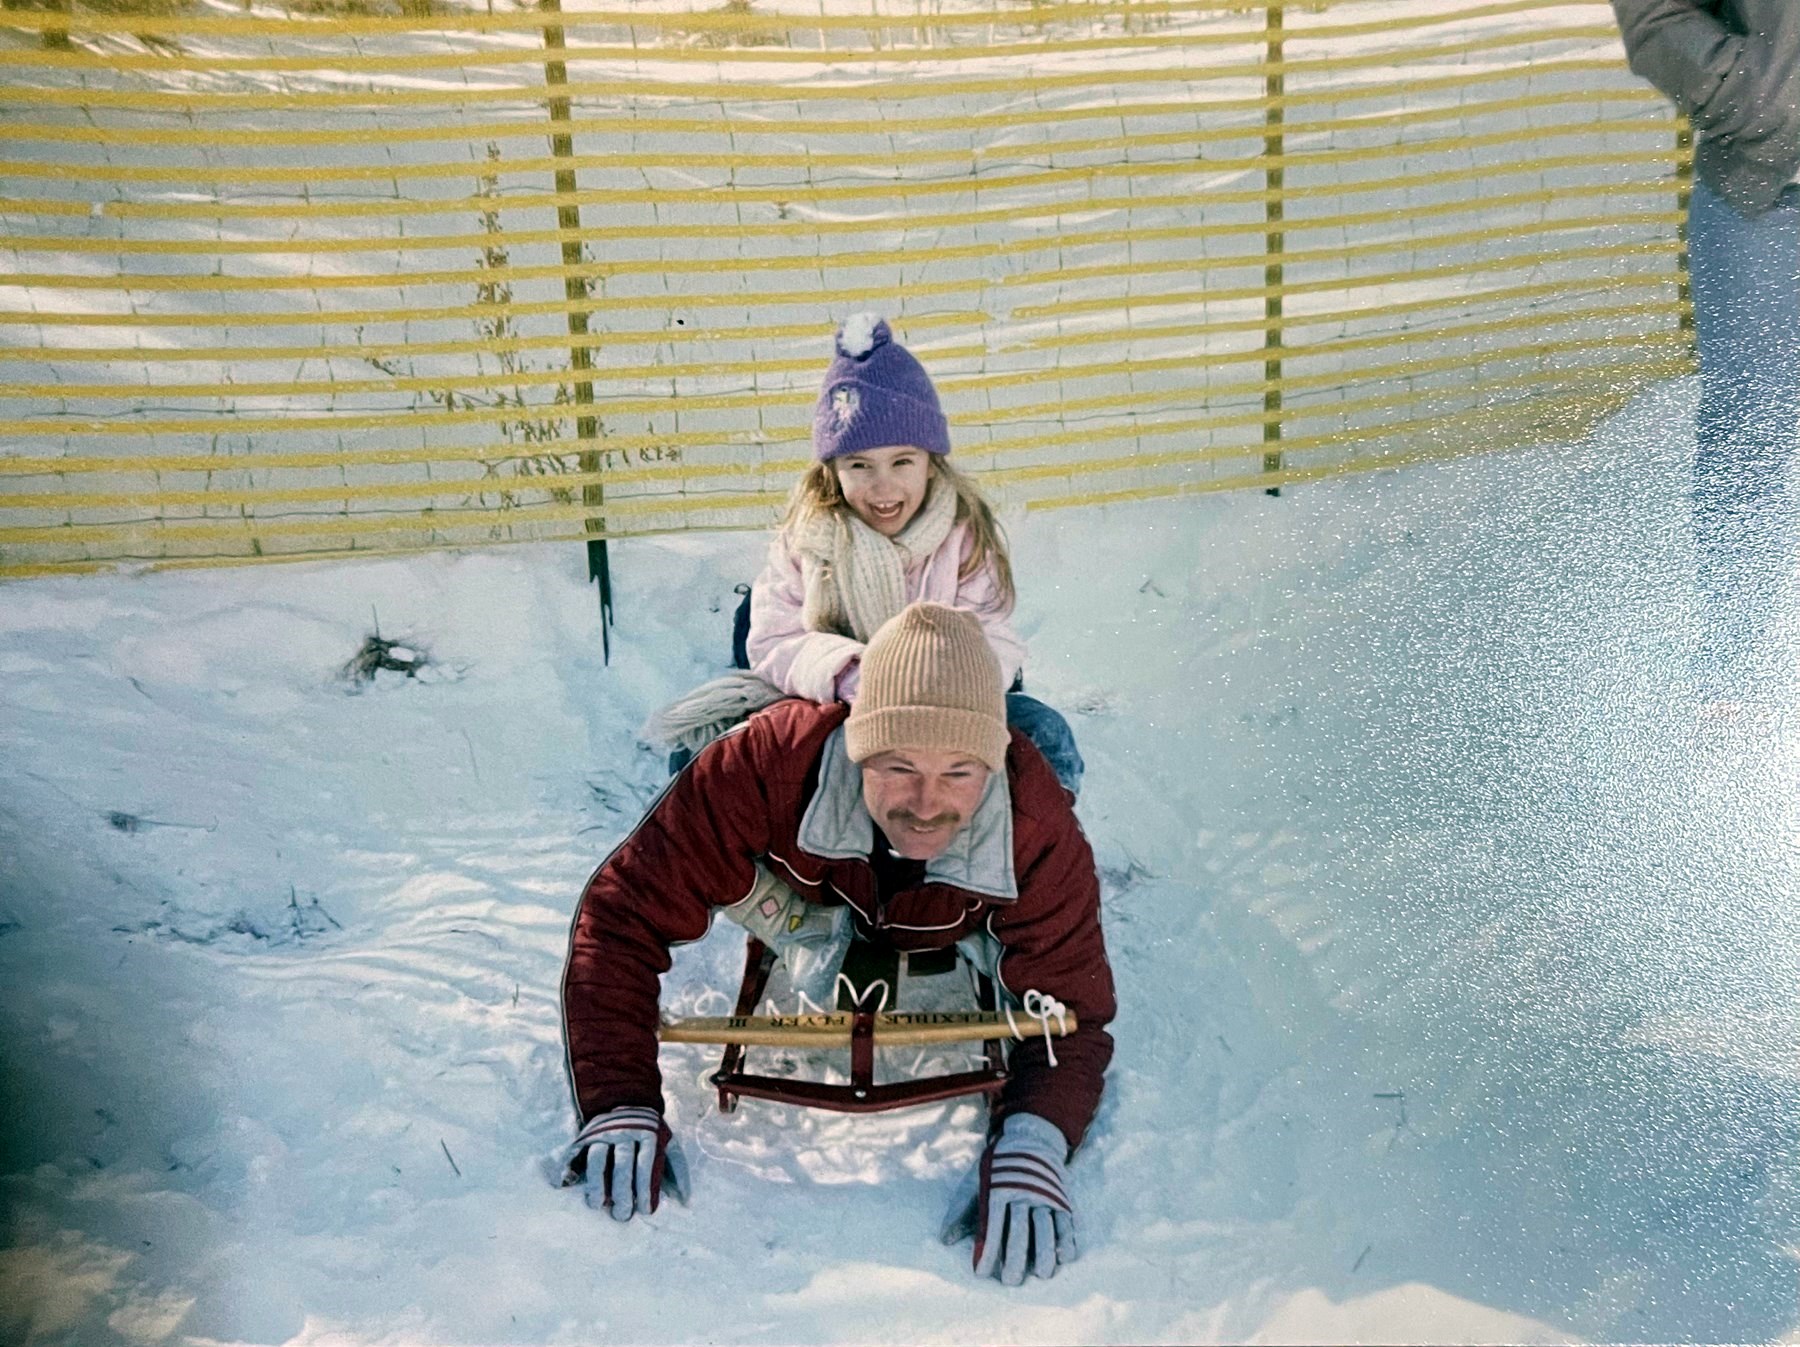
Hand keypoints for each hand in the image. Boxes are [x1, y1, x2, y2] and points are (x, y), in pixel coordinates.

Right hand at [558, 1105, 689, 1221]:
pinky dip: (568, 1167)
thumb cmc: (651, 1133)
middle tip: (621, 1214)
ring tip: (596, 1205)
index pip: (645, 1164)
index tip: (644, 1211)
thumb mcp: (671, 1143)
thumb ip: (678, 1170)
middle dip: (622, 1191)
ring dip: (595, 1182)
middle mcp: (625, 1132)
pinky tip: (564, 1185)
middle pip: (622, 1163)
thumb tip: (686, 1201)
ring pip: (597, 1158)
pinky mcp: (586, 1134)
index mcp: (648, 1134)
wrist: (629, 1101)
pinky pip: (575, 1151)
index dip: (645, 1188)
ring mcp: (603, 1132)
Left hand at [939, 1113, 1077, 1283]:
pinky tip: (1063, 1257)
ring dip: (1045, 1252)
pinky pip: (1066, 1220)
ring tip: (1041, 1274)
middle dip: (1015, 1257)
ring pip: (1046, 1227)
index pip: (993, 1226)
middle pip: (1020, 1230)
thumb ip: (959, 1211)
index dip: (987, 1251)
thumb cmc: (997, 1168)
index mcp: (998, 1190)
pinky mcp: (1062, 1198)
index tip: (982, 1273)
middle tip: (1010, 1281)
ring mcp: (1045, 1195)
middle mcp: (1022, 1193)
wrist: (1030, 1139)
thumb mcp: (974, 1182)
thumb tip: (944, 1240)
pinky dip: (1066, 1239)